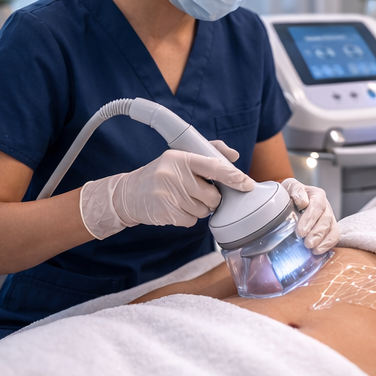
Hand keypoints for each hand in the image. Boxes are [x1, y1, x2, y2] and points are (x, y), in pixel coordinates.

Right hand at [78, 140, 254, 238]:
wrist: (128, 194)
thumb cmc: (159, 174)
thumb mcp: (178, 158)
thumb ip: (207, 154)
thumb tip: (234, 157)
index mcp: (180, 158)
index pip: (214, 166)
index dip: (234, 177)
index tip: (247, 184)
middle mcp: (174, 175)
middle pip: (212, 196)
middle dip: (210, 198)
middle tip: (196, 193)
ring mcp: (169, 196)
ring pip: (203, 211)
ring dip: (197, 208)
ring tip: (180, 199)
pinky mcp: (166, 213)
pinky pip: (191, 221)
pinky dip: (187, 218)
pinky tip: (174, 208)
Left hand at [280, 178, 340, 254]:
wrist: (289, 202)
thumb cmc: (289, 195)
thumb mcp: (289, 187)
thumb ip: (295, 190)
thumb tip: (303, 202)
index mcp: (316, 195)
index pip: (317, 206)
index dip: (310, 219)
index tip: (300, 232)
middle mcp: (325, 207)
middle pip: (326, 220)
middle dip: (317, 233)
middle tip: (307, 244)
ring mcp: (329, 219)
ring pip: (333, 230)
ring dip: (323, 242)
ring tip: (313, 250)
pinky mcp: (329, 230)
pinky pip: (334, 238)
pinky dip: (327, 246)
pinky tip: (318, 252)